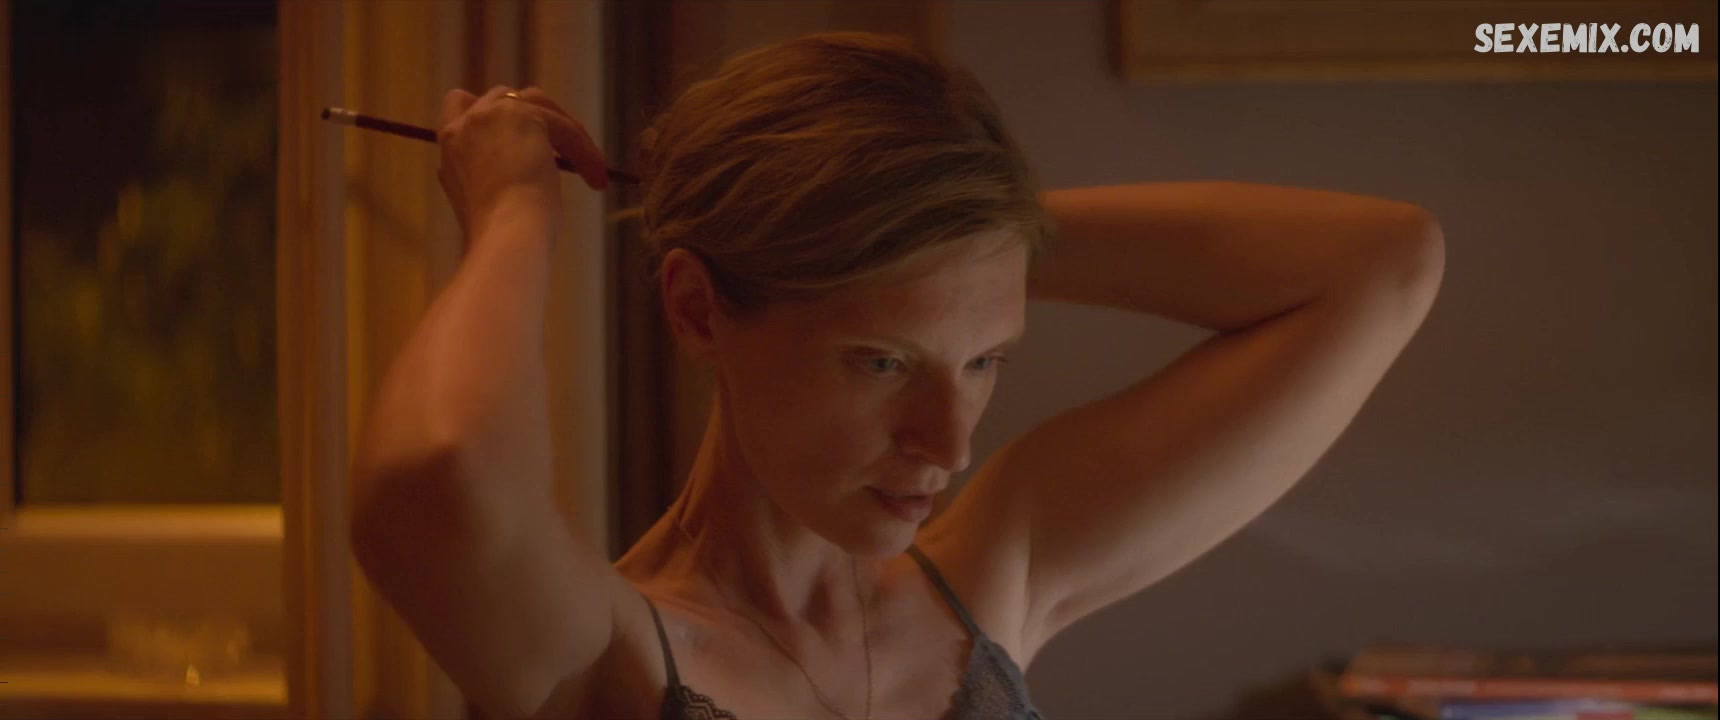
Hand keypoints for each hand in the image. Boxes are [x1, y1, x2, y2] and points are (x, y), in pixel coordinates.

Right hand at [436, 85, 610, 244]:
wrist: (504, 234)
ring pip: (536, 103)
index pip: (459, 102)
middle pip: (503, 95)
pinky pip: (562, 126)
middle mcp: (463, 124)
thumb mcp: (480, 197)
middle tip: (562, 150)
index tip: (519, 132)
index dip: (490, 111)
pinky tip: (597, 178)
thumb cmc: (496, 233)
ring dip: (564, 130)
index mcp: (449, 146)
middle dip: (534, 117)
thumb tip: (520, 166)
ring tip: (589, 166)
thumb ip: (487, 170)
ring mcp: (489, 115)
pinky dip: (583, 150)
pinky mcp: (522, 115)